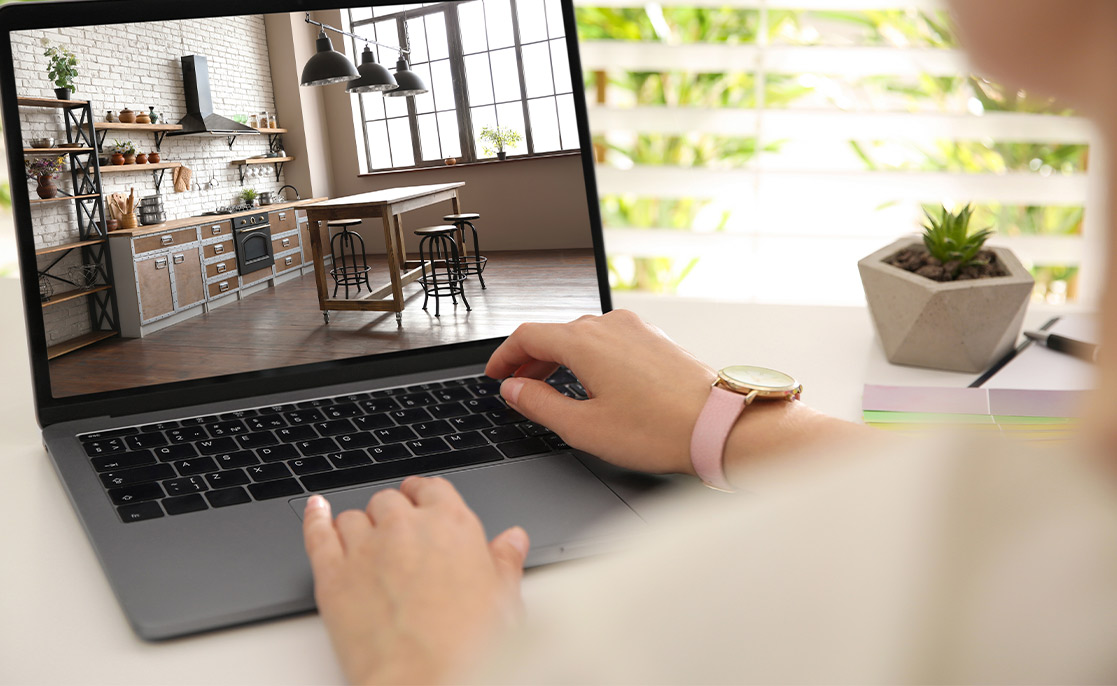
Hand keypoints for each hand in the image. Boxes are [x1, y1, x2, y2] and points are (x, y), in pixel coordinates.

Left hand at [302, 478, 529, 684]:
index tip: (423, 499)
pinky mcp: (331, 575)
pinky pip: (317, 533)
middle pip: (390, 501)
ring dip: (360, 525)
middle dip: (394, 514)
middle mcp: (404, 527)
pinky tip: (317, 510)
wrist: (423, 682)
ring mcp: (364, 549)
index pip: (433, 489)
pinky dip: (315, 518)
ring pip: (353, 517)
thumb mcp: (503, 603)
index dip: (425, 494)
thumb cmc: (465, 649)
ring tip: (366, 544)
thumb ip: (505, 563)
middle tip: (399, 535)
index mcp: (451, 525)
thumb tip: (513, 541)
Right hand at [486, 310, 869, 482]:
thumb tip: (514, 389)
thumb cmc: (658, 429)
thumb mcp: (583, 427)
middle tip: (516, 385)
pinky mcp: (654, 339)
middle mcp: (609, 325)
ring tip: (550, 385)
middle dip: (529, 358)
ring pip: (582, 335)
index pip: (527, 335)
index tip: (495, 375)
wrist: (718, 424)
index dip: (503, 356)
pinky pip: (608, 339)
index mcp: (584, 342)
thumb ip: (539, 404)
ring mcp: (635, 329)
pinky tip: (592, 381)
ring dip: (558, 357)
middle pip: (554, 333)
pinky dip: (587, 355)